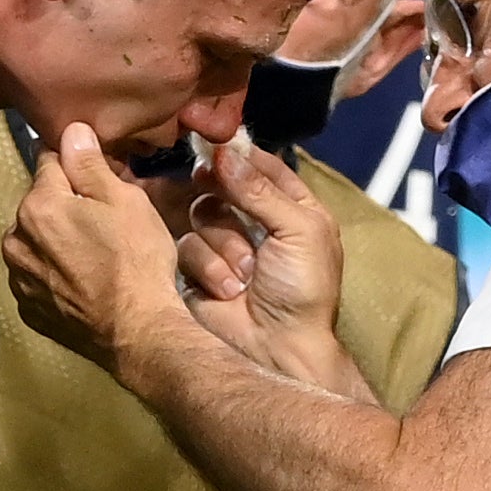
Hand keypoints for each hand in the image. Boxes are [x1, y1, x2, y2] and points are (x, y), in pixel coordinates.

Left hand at [2, 124, 187, 371]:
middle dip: (65, 204)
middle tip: (105, 221)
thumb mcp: (124, 201)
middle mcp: (17, 239)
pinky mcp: (29, 309)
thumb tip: (71, 132)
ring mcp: (20, 278)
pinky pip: (38, 276)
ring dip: (56, 240)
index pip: (49, 161)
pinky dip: (55, 274)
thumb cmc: (137, 264)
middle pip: (39, 203)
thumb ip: (90, 164)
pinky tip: (85, 281)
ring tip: (96, 255)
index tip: (99, 176)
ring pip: (35, 241)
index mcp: (38, 205)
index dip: (78, 164)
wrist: (138, 333)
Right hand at [175, 140, 367, 397]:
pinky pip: (188, 248)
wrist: (277, 348)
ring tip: (246, 275)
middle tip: (209, 182)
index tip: (219, 143)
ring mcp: (223, 247)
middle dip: (222, 191)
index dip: (242, 154)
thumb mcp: (298, 230)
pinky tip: (228, 291)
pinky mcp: (197, 271)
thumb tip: (225, 152)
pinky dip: (210, 268)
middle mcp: (256, 223)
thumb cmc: (302, 289)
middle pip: (223, 184)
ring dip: (225, 243)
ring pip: (202, 215)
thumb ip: (261, 190)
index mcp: (292, 210)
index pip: (264, 167)